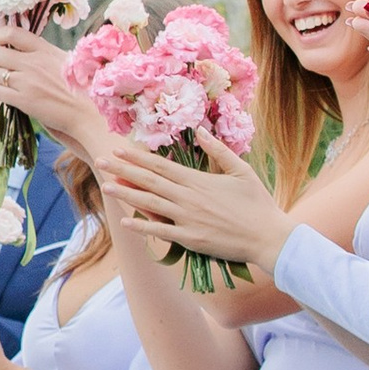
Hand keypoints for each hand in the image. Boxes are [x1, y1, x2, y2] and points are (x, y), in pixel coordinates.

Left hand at [0, 30, 96, 152]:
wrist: (88, 112)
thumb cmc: (80, 86)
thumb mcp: (64, 60)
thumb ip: (42, 53)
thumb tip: (19, 48)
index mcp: (45, 49)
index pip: (12, 33)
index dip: (0, 36)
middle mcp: (33, 63)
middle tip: (3, 66)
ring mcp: (27, 82)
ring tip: (11, 84)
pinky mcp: (23, 101)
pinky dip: (2, 94)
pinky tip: (13, 96)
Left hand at [97, 141, 264, 266]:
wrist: (268, 237)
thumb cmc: (258, 203)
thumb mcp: (242, 170)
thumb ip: (218, 150)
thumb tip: (201, 130)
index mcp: (199, 180)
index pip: (161, 166)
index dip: (137, 158)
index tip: (118, 149)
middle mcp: (188, 197)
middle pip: (149, 181)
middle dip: (123, 170)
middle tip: (100, 161)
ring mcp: (188, 219)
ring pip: (150, 204)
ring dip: (126, 194)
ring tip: (106, 186)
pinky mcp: (191, 239)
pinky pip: (161, 231)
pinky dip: (142, 226)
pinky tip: (125, 221)